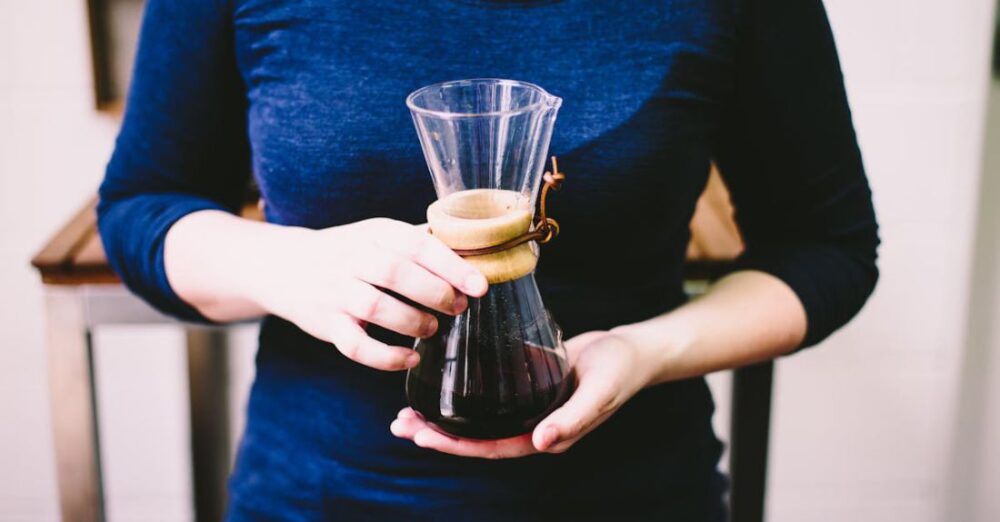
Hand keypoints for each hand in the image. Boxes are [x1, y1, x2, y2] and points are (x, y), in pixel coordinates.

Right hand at [253, 218, 487, 370]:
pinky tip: (410, 357)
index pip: (417, 244)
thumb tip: (474, 251)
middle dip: (435, 293)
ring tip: (431, 327)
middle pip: (396, 273)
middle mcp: (352, 258)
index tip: (480, 286)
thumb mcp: (379, 236)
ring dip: (412, 321)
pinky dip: (386, 357)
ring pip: (375, 308)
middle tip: (457, 307)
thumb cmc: (349, 253)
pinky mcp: (326, 324)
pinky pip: (355, 346)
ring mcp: (335, 291)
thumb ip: (419, 242)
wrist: (286, 266)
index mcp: (375, 232)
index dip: (452, 267)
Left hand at [390, 329, 653, 457]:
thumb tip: (541, 443)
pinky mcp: (524, 386)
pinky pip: (487, 397)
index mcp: (546, 437)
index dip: (456, 444)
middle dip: (437, 433)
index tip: (423, 434)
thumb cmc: (618, 370)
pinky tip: (438, 382)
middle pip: (476, 437)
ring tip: (407, 410)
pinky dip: (461, 394)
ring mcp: (526, 409)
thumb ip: (573, 419)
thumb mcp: (600, 392)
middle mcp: (531, 427)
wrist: (631, 350)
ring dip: (443, 416)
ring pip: (477, 419)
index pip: (492, 448)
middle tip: (399, 424)